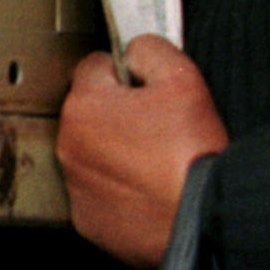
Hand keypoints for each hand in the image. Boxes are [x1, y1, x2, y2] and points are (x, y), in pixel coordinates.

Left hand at [56, 35, 229, 268]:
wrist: (199, 216)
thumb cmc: (190, 151)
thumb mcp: (183, 77)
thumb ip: (151, 49)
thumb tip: (136, 50)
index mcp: (86, 105)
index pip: (95, 66)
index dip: (127, 71)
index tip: (148, 86)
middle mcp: (70, 146)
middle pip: (92, 111)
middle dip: (120, 112)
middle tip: (160, 123)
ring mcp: (76, 186)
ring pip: (94, 153)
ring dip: (118, 150)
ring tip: (158, 158)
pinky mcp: (88, 219)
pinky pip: (100, 192)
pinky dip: (120, 188)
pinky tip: (150, 186)